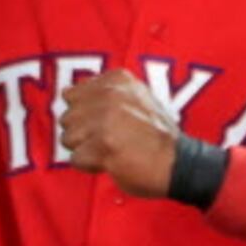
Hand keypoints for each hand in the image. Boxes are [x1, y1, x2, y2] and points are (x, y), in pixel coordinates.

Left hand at [57, 68, 181, 198]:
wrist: (178, 162)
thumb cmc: (156, 135)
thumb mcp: (137, 98)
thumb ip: (105, 92)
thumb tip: (67, 92)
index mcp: (117, 80)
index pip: (72, 94)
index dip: (83, 114)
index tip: (103, 123)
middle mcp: (110, 95)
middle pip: (67, 117)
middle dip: (82, 133)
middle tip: (107, 140)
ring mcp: (106, 119)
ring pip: (68, 138)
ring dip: (85, 149)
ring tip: (109, 150)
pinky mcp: (103, 145)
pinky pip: (76, 159)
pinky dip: (90, 165)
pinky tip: (110, 162)